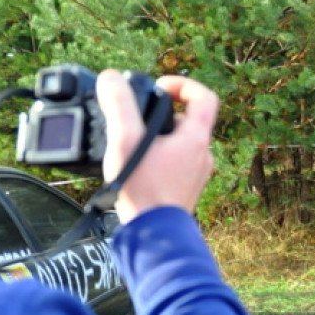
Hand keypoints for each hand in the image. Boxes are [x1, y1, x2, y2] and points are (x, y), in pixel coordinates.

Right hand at [96, 70, 217, 222]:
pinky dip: (158, 160)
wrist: (154, 234)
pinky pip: (175, 165)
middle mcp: (202, 155)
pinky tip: (137, 168)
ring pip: (179, 145)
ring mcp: (196, 175)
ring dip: (157, 139)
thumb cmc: (144, 190)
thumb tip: (111, 79)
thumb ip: (119, 105)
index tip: (159, 87)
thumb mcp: (126, 140)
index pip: (203, 97)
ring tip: (132, 146)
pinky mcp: (185, 191)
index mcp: (196, 138)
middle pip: (187, 121)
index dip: (182, 84)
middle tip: (135, 121)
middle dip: (160, 115)